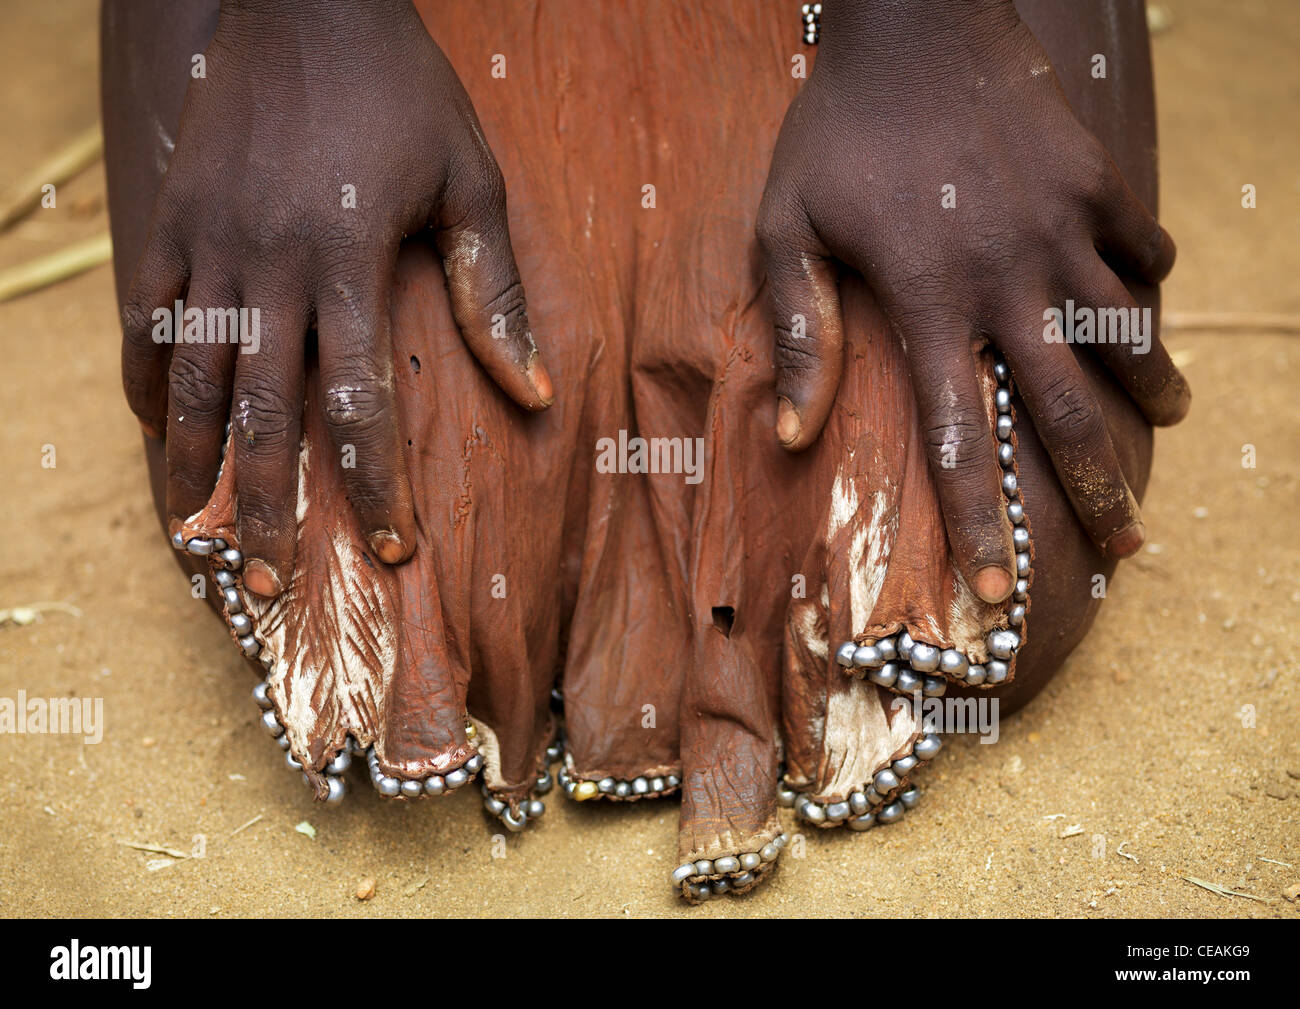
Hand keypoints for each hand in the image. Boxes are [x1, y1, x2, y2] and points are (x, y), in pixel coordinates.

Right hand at [120, 0, 551, 596]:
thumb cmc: (403, 91)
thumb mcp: (470, 181)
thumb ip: (495, 292)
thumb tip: (534, 394)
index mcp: (349, 262)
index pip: (361, 405)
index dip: (374, 488)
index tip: (388, 555)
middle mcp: (269, 264)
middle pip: (263, 416)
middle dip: (268, 509)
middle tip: (269, 586)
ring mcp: (208, 243)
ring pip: (191, 382)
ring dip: (196, 467)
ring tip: (202, 537)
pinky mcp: (169, 219)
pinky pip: (146, 323)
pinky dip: (153, 386)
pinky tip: (164, 435)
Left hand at [755, 0, 1188, 601]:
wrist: (912, 17)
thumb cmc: (832, 130)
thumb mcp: (784, 228)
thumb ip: (794, 331)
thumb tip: (789, 435)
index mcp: (927, 303)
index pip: (957, 440)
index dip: (979, 522)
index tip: (999, 591)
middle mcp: (1007, 279)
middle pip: (1064, 411)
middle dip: (1099, 488)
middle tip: (1128, 547)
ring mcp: (1063, 227)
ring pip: (1125, 333)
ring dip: (1147, 388)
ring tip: (1164, 423)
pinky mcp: (1098, 179)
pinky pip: (1144, 247)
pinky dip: (1150, 283)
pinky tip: (1149, 306)